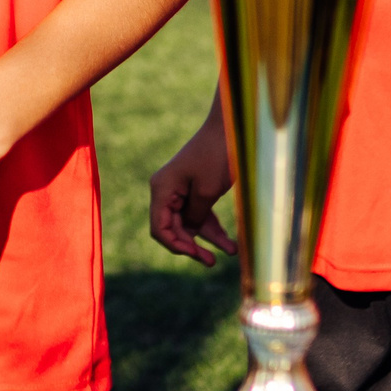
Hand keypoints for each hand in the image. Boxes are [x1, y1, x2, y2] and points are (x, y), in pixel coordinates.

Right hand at [149, 123, 238, 265]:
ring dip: (207, 239)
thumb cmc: (217, 156)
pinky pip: (200, 214)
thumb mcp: (207, 192)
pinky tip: (229, 243)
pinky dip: (213, 228)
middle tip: (211, 262)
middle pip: (173, 229)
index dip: (175, 245)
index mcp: (162, 189)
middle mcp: (166, 190)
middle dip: (192, 246)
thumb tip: (188, 232)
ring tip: (229, 252)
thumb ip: (194, 216)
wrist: (230, 128)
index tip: (196, 254)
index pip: (159, 228)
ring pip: (189, 224)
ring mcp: (180, 190)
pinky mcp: (195, 189)